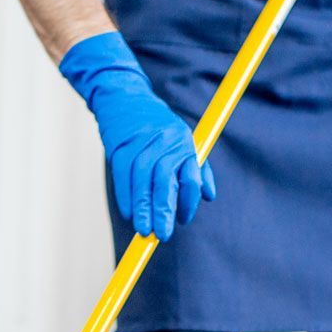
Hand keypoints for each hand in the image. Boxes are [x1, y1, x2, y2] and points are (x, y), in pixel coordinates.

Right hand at [58, 32, 215, 241]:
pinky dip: (126, 196)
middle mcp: (166, 142)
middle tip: (162, 234)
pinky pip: (123, 174)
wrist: (126, 97)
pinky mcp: (121, 144)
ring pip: (143, 179)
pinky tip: (129, 213)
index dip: (187, 202)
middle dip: (164, 210)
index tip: (181, 221)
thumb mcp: (183, 141)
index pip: (191, 178)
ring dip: (143, 207)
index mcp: (185, 144)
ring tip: (144, 230)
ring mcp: (142, 142)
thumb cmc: (158, 126)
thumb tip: (209, 196)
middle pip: (166, 180)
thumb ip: (198, 168)